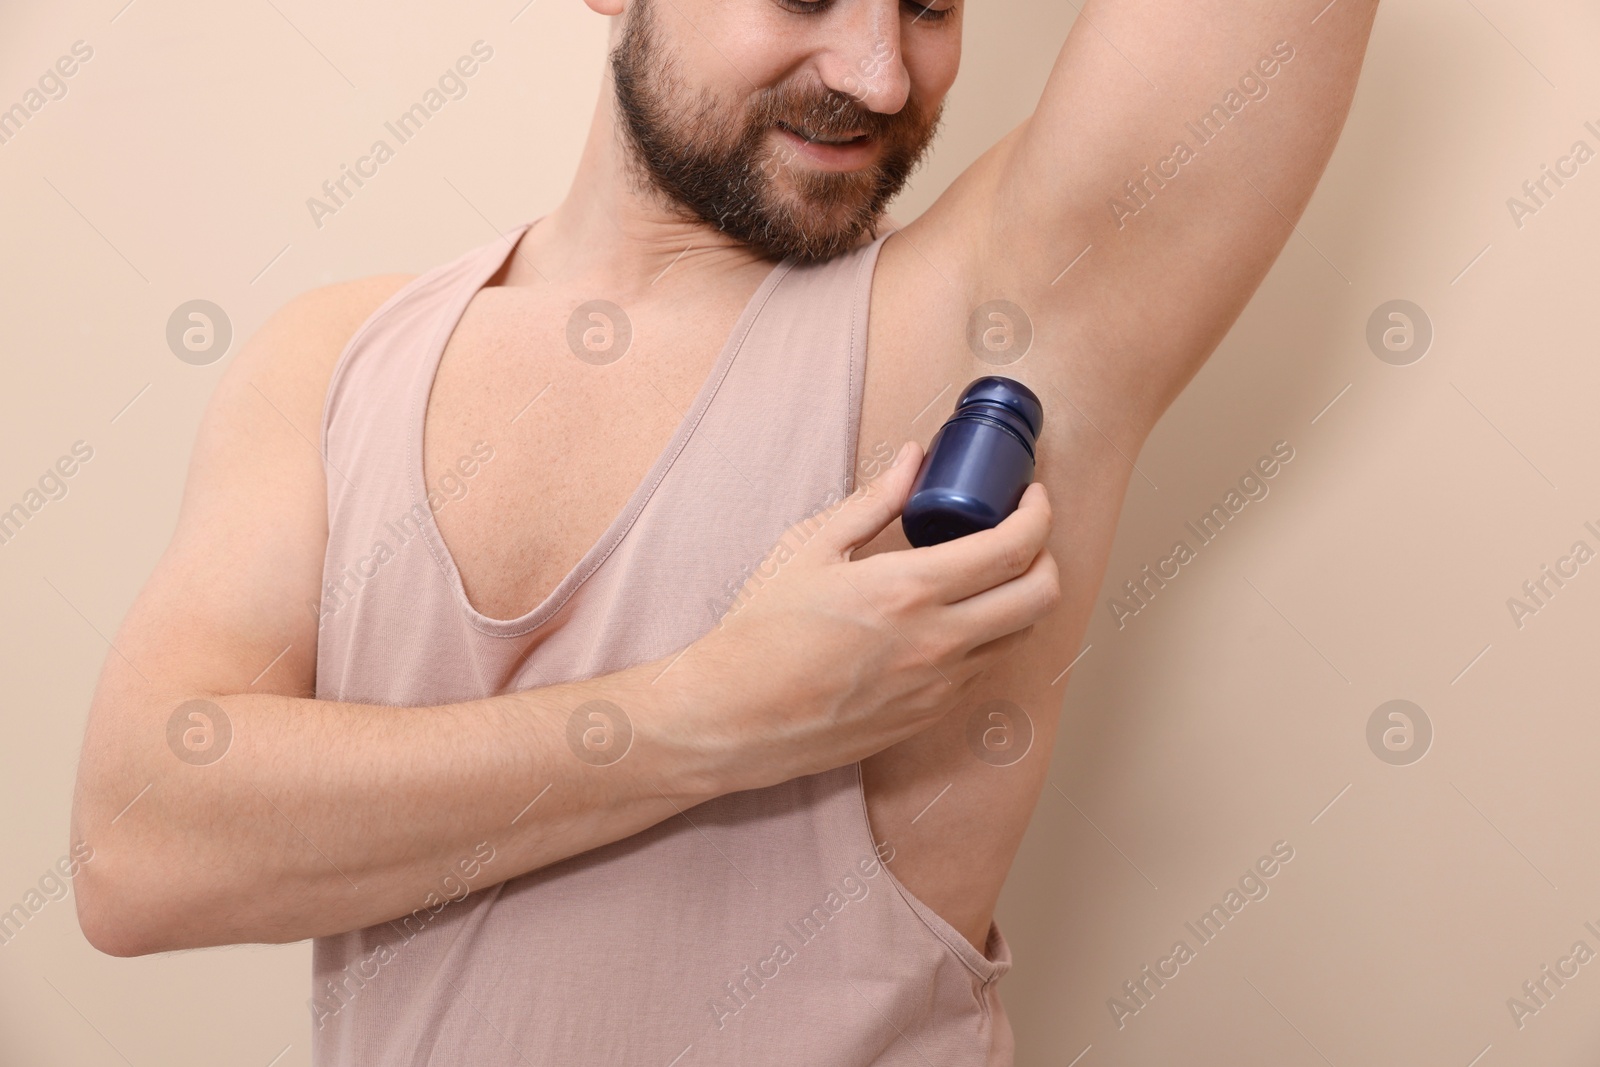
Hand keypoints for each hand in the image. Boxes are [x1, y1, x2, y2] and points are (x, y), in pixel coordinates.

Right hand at [679, 440, 1060, 790]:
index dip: (1038, 514)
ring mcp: (938, 686)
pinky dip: (985, 638)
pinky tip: (954, 619)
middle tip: (1024, 534)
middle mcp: (938, 642)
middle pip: (1040, 596)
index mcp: (909, 589)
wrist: (734, 717)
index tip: (1031, 497)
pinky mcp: (929, 716)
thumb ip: (873, 503)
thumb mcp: (810, 550)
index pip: (1014, 547)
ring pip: (1020, 637)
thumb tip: (914, 460)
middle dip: (1047, 556)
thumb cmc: (763, 633)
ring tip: (990, 575)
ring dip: (1020, 600)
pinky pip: (982, 671)